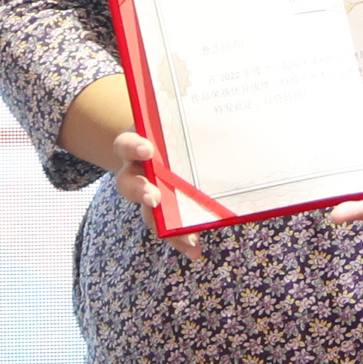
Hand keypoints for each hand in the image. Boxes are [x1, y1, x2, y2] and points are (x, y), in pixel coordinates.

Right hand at [108, 128, 204, 257]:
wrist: (177, 144)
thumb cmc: (180, 130)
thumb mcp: (183, 123)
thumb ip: (197, 121)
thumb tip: (237, 113)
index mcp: (138, 144)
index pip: (125, 144)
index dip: (132, 147)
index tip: (147, 150)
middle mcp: (137, 171)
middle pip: (127, 183)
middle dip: (140, 191)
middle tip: (154, 197)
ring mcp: (149, 193)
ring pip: (146, 212)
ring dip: (162, 226)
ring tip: (187, 237)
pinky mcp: (162, 212)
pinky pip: (166, 229)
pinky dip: (180, 240)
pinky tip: (195, 250)